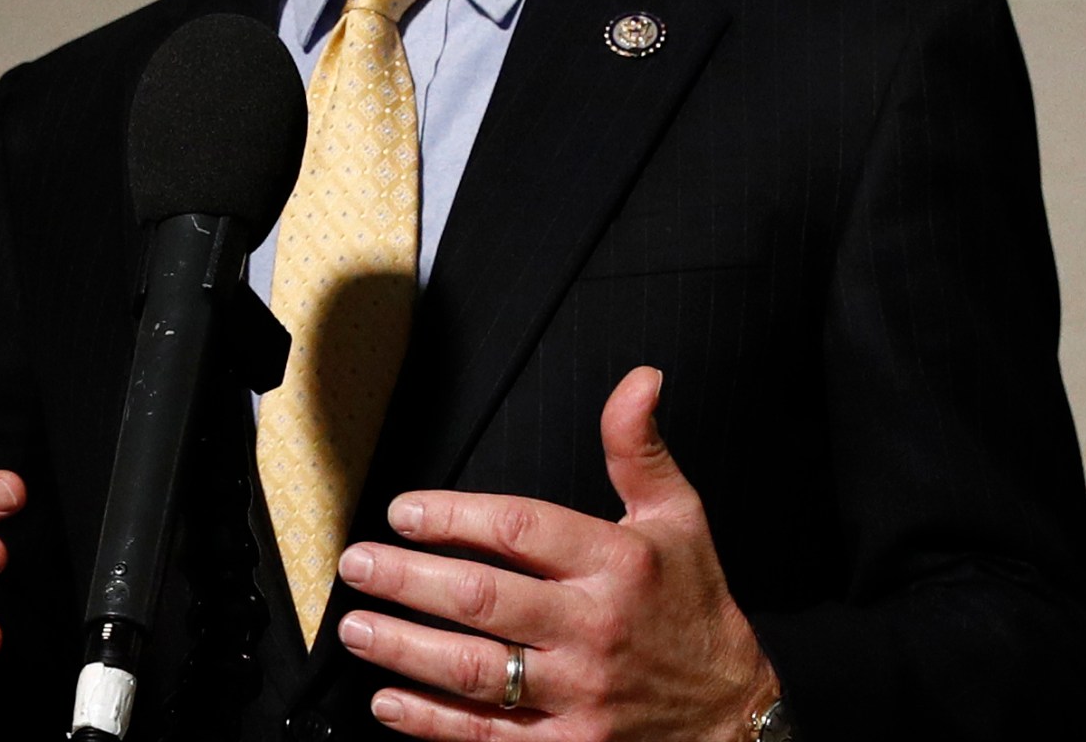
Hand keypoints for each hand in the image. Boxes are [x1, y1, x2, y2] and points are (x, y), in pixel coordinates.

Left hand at [336, 366, 777, 740]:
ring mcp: (580, 693)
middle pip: (484, 599)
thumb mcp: (678, 517)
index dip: (455, 518)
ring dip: (406, 647)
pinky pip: (486, 735)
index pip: (522, 530)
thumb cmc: (694, 605)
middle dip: (408, 579)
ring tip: (356, 628)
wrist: (729, 711)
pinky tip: (387, 701)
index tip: (405, 512)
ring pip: (475, 670)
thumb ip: (639, 449)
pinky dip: (430, 721)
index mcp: (620, 564)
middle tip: (357, 564)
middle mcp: (596, 627)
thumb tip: (639, 379)